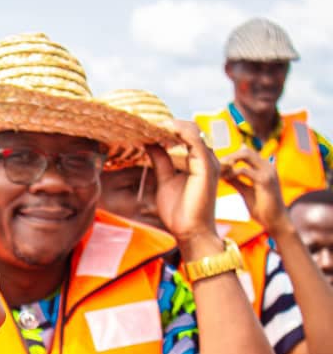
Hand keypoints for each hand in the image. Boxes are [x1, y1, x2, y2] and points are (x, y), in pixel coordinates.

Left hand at [146, 120, 219, 245]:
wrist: (190, 232)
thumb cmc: (180, 211)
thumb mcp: (164, 180)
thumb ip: (161, 161)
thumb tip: (150, 143)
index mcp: (198, 160)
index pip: (186, 134)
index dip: (167, 127)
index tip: (146, 124)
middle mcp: (207, 158)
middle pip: (189, 129)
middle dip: (167, 123)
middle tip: (144, 121)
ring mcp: (209, 161)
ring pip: (193, 130)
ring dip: (171, 125)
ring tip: (150, 123)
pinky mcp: (207, 166)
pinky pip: (195, 140)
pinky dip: (179, 131)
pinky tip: (163, 129)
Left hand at [220, 147, 290, 235]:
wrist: (276, 221)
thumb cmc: (262, 208)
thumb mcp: (246, 191)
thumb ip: (237, 181)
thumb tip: (224, 174)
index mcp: (264, 168)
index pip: (247, 153)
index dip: (231, 156)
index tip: (218, 165)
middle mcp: (268, 166)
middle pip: (245, 150)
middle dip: (229, 156)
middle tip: (216, 166)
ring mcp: (268, 172)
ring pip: (246, 155)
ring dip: (229, 161)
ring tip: (218, 171)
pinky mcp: (265, 181)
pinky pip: (244, 171)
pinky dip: (232, 173)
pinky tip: (224, 179)